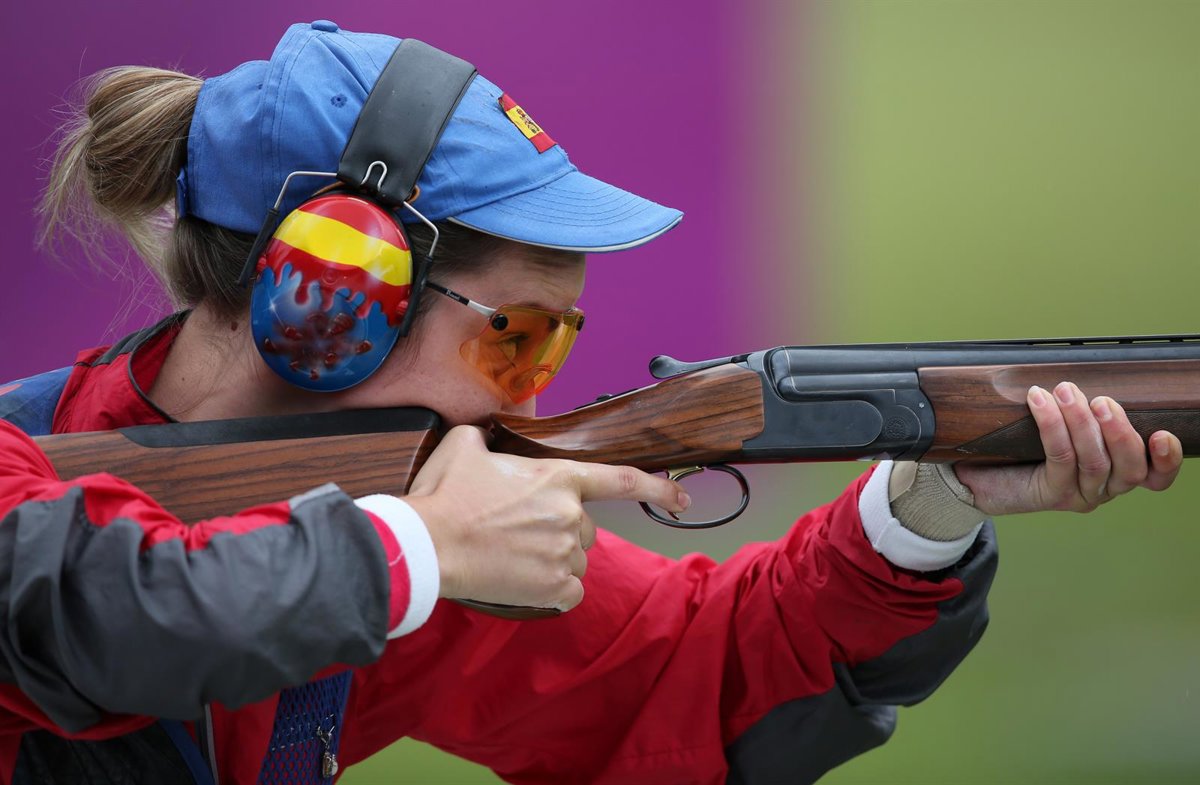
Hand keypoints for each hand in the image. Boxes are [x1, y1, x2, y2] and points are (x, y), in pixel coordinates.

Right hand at [404, 425, 687, 610]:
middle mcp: (571, 515)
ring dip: (553, 560)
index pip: (621, 480)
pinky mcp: (552, 588)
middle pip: (584, 528)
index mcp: (559, 478)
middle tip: (516, 532)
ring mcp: (564, 554)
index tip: (683, 499)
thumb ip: (487, 439)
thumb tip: (485, 440)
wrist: (427, 545)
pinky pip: (568, 592)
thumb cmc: (444, 495)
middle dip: (559, 530)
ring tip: (512, 556)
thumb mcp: (464, 447)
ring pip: (575, 561)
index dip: (657, 488)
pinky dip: (552, 590)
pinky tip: (523, 580)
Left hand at [954, 382, 1182, 515]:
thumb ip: (1083, 411)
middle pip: (1130, 468)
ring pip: (1094, 463)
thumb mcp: (1061, 426)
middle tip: (1103, 401)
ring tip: (1066, 391)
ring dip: (1082, 422)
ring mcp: (1078, 494)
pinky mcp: (1050, 494)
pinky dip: (1052, 425)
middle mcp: (1102, 488)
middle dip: (1120, 431)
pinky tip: (1040, 400)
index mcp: (1115, 473)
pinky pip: (1060, 458)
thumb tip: (1086, 376)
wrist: (977, 477)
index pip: (1154, 476)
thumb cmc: (1022, 447)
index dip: (1167, 459)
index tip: (1162, 434)